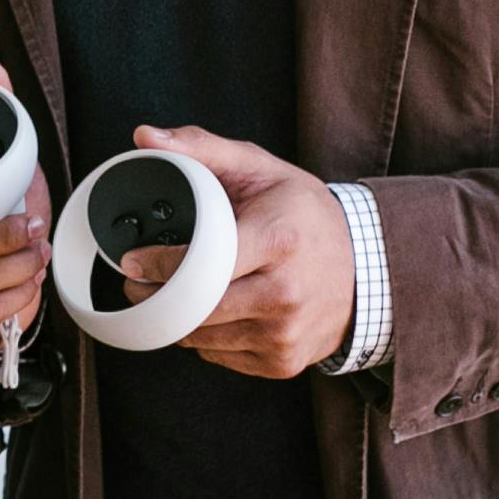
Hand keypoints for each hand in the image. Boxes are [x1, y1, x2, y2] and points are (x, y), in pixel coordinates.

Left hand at [128, 124, 355, 377]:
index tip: (132, 261)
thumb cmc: (304, 214)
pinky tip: (210, 313)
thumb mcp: (260, 168)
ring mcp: (287, 333)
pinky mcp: (283, 362)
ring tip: (169, 296)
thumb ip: (201, 147)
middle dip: (154, 298)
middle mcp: (286, 293)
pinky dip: (205, 338)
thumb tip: (144, 136)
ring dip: (176, 320)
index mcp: (280, 240)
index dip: (159, 264)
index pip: (202, 263)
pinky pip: (220, 356)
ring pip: (202, 339)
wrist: (366, 267)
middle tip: (136, 286)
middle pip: (196, 309)